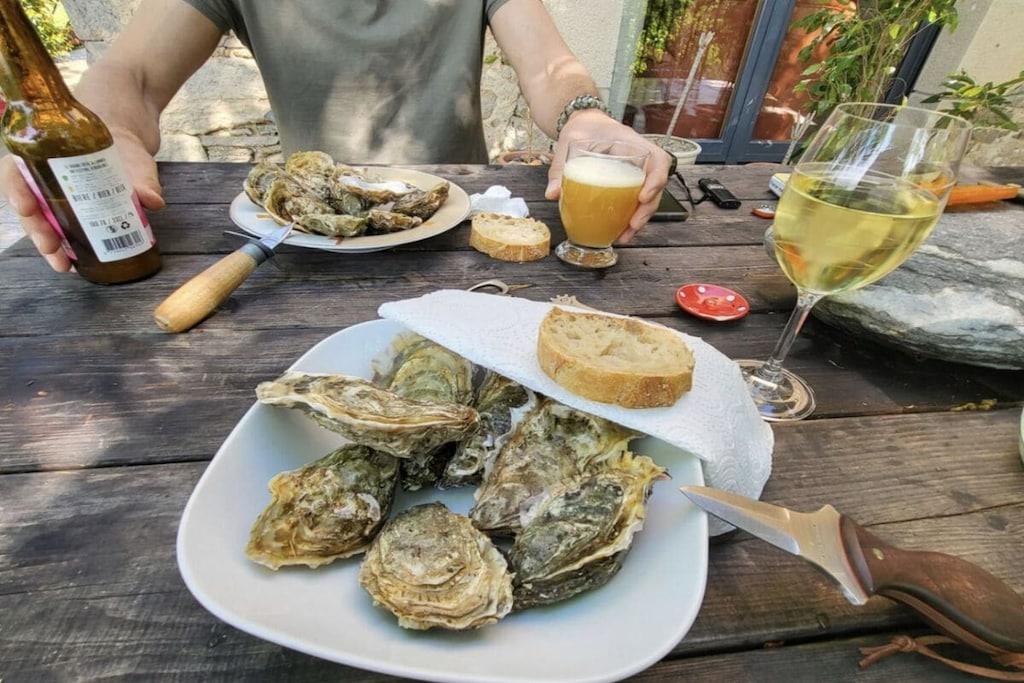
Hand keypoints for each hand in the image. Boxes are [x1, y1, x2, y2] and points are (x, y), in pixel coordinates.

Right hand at [0, 128, 164, 271]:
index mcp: (44, 156)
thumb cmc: (121, 150)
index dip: (15, 190)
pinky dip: (64, 250)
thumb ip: (143, 180)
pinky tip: (74, 264)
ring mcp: (54, 200)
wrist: (127, 152)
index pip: (16, 171)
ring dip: (48, 246)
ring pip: (41, 223)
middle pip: (27, 205)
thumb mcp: (132, 160)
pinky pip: (60, 233)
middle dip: (35, 229)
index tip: (26, 206)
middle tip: (51, 246)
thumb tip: (152, 201)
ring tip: (63, 264)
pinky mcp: (69, 216)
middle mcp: (42, 179)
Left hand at [546, 109, 672, 242]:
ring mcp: (636, 171)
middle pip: (656, 185)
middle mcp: (639, 158)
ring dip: (640, 219)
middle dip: (647, 209)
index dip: (656, 180)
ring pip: (649, 197)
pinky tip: (619, 232)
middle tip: (632, 225)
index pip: (657, 159)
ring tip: (625, 236)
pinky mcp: (629, 183)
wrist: (584, 124)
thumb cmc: (582, 128)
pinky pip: (636, 201)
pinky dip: (630, 217)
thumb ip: (560, 167)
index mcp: (631, 142)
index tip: (642, 197)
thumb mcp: (570, 142)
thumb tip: (552, 194)